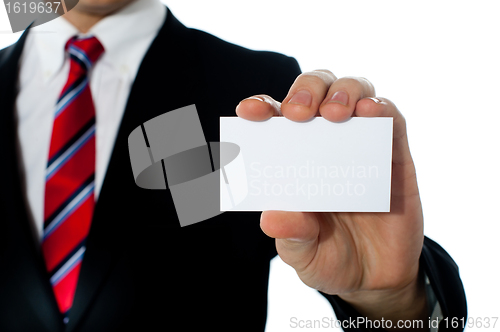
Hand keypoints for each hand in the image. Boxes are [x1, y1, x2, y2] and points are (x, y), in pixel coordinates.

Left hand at [236, 70, 426, 329]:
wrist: (374, 279)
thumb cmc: (328, 256)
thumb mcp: (302, 253)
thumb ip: (291, 235)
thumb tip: (272, 218)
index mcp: (292, 159)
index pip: (273, 119)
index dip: (260, 107)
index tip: (249, 112)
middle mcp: (324, 143)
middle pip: (314, 91)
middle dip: (305, 91)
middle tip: (298, 113)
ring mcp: (360, 144)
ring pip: (354, 91)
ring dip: (343, 91)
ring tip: (335, 113)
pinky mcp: (394, 154)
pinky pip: (392, 120)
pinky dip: (382, 109)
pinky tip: (372, 112)